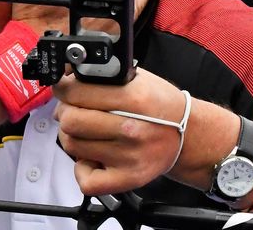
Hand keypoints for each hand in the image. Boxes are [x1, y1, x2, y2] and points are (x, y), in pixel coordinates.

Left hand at [53, 67, 188, 195]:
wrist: (189, 135)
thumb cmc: (160, 105)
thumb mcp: (137, 78)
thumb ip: (102, 75)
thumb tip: (67, 71)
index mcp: (135, 98)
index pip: (77, 93)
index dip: (63, 88)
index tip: (63, 88)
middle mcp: (132, 129)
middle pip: (71, 120)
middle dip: (65, 111)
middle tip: (73, 109)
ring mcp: (129, 157)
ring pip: (72, 146)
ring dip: (72, 136)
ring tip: (86, 131)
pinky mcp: (127, 178)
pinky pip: (86, 180)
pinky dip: (82, 168)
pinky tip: (93, 156)